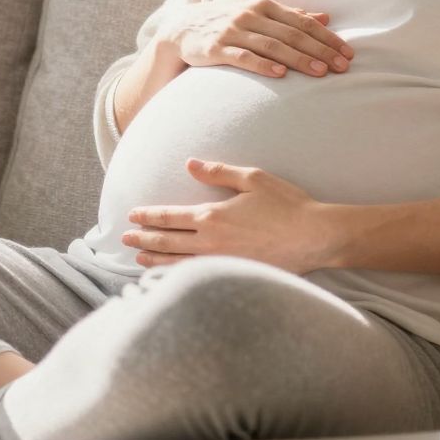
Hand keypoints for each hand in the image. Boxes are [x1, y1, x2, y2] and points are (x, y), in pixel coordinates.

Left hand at [123, 159, 340, 273]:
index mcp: (212, 217)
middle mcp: (210, 242)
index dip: (148, 215)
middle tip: (125, 238)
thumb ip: (217, 172)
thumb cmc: (286, 205)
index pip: (169, 217)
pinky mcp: (232, 274)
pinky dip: (174, 275)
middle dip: (143, 237)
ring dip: (154, 258)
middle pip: (166, 241)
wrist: (313, 238)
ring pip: (176, 262)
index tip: (132, 214)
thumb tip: (190, 164)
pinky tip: (168, 274)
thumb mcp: (252, 178)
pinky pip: (194, 276)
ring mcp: (220, 262)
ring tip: (138, 256)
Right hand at [158, 0, 351, 78]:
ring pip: (272, 45)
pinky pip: (242, 56)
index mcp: (263, 5)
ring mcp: (231, 30)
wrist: (181, 28)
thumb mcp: (257, 13)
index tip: (347, 53)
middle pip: (292, 34)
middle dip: (320, 50)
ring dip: (298, 59)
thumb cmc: (227, 21)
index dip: (327, 37)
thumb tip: (325, 18)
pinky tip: (280, 73)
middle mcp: (249, 14)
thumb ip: (290, 16)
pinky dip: (262, 64)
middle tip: (342, 66)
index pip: (302, 22)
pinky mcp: (215, 48)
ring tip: (320, 72)